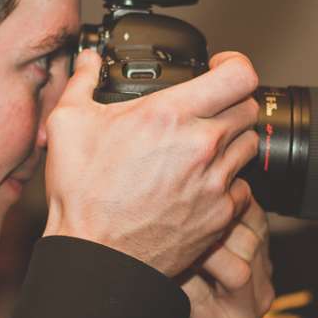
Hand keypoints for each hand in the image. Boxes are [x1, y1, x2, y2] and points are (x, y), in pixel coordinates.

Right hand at [42, 49, 260, 275]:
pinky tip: (202, 182)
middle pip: (248, 107)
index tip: (221, 68)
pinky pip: (243, 187)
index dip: (234, 64)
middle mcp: (201, 145)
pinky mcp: (221, 213)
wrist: (98, 256)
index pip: (238, 75)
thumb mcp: (68, 125)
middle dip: (231, 102)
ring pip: (249, 145)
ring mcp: (215, 181)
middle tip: (210, 109)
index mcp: (169, 115)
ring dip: (232, 140)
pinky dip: (229, 181)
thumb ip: (82, 82)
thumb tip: (88, 61)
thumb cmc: (84, 196)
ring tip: (204, 146)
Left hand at [163, 195, 273, 317]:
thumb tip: (166, 199)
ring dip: (199, 249)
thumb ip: (194, 243)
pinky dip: (182, 280)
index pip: (254, 215)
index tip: (189, 191)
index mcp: (257, 263)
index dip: (226, 199)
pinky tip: (163, 275)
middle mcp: (261, 284)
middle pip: (251, 233)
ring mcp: (249, 310)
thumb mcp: (195, 273)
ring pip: (238, 264)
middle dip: (212, 221)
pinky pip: (206, 296)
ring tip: (169, 245)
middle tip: (173, 215)